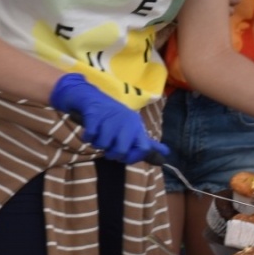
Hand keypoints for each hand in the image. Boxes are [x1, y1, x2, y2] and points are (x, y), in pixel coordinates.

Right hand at [49, 73, 169, 164]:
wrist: (93, 97)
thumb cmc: (114, 117)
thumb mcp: (132, 127)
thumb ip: (147, 142)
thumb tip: (166, 153)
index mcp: (136, 126)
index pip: (143, 148)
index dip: (133, 157)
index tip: (123, 156)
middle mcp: (126, 121)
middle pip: (121, 150)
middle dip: (112, 154)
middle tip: (108, 148)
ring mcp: (110, 118)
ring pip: (103, 144)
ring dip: (98, 143)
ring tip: (99, 135)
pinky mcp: (95, 115)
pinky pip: (90, 136)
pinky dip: (87, 137)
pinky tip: (90, 131)